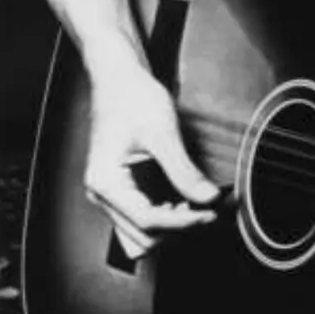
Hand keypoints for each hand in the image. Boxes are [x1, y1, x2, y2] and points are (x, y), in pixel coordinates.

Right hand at [82, 63, 221, 257]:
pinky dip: (167, 215)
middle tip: (211, 209)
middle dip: (178, 227)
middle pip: (143, 235)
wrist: (118, 78)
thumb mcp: (162, 133)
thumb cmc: (132, 97)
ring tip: (201, 204)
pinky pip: (143, 217)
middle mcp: (101, 194)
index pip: (148, 221)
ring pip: (142, 232)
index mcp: (105, 181)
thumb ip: (184, 171)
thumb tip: (209, 199)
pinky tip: (188, 199)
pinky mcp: (121, 190)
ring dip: (173, 225)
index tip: (212, 212)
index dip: (184, 222)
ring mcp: (109, 194)